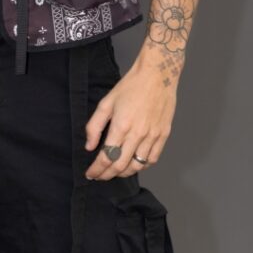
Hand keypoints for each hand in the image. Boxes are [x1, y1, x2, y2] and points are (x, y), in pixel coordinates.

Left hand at [83, 57, 177, 179]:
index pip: (106, 157)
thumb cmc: (130, 86)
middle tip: (99, 176)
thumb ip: (94, 126)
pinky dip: (142, 166)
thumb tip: (89, 146)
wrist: (157, 75)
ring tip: (115, 171)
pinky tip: (134, 164)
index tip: (90, 174)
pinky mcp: (163, 135)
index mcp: (121, 126)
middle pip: (120, 165)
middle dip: (107, 175)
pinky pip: (152, 159)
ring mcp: (152, 136)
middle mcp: (138, 134)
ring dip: (123, 173)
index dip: (97, 169)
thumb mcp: (106, 102)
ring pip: (137, 166)